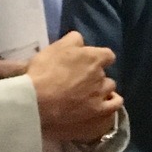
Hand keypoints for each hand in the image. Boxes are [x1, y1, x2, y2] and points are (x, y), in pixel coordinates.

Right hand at [0, 32, 122, 143]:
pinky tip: (103, 105)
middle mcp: (101, 75)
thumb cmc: (44, 71)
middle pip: (104, 74)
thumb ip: (72, 40)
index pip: (107, 55)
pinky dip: (111, 104)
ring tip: (89, 94)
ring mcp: (101, 95)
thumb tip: (81, 40)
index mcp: (93, 58)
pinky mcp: (98, 112)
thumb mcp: (55, 47)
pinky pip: (114, 106)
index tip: (88, 62)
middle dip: (95, 76)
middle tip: (79, 81)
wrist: (37, 101)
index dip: (98, 58)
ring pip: (110, 89)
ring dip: (102, 90)